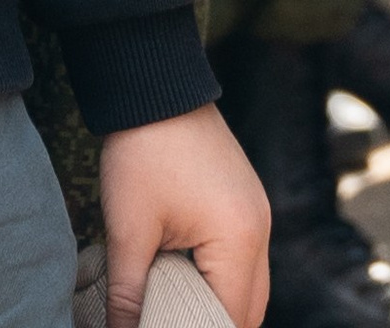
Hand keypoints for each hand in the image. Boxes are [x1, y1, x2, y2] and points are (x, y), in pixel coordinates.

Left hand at [100, 103, 268, 327]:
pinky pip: (246, 260)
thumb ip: (128, 294)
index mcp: (239, 239)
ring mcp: (259, 213)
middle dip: (213, 324)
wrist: (155, 84)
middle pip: (249, 311)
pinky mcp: (248, 202)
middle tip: (170, 323)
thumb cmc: (142, 151)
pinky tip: (190, 282)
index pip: (229, 319)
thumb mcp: (129, 229)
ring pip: (250, 288)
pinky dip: (223, 280)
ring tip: (178, 310)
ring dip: (220, 305)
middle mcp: (261, 229)